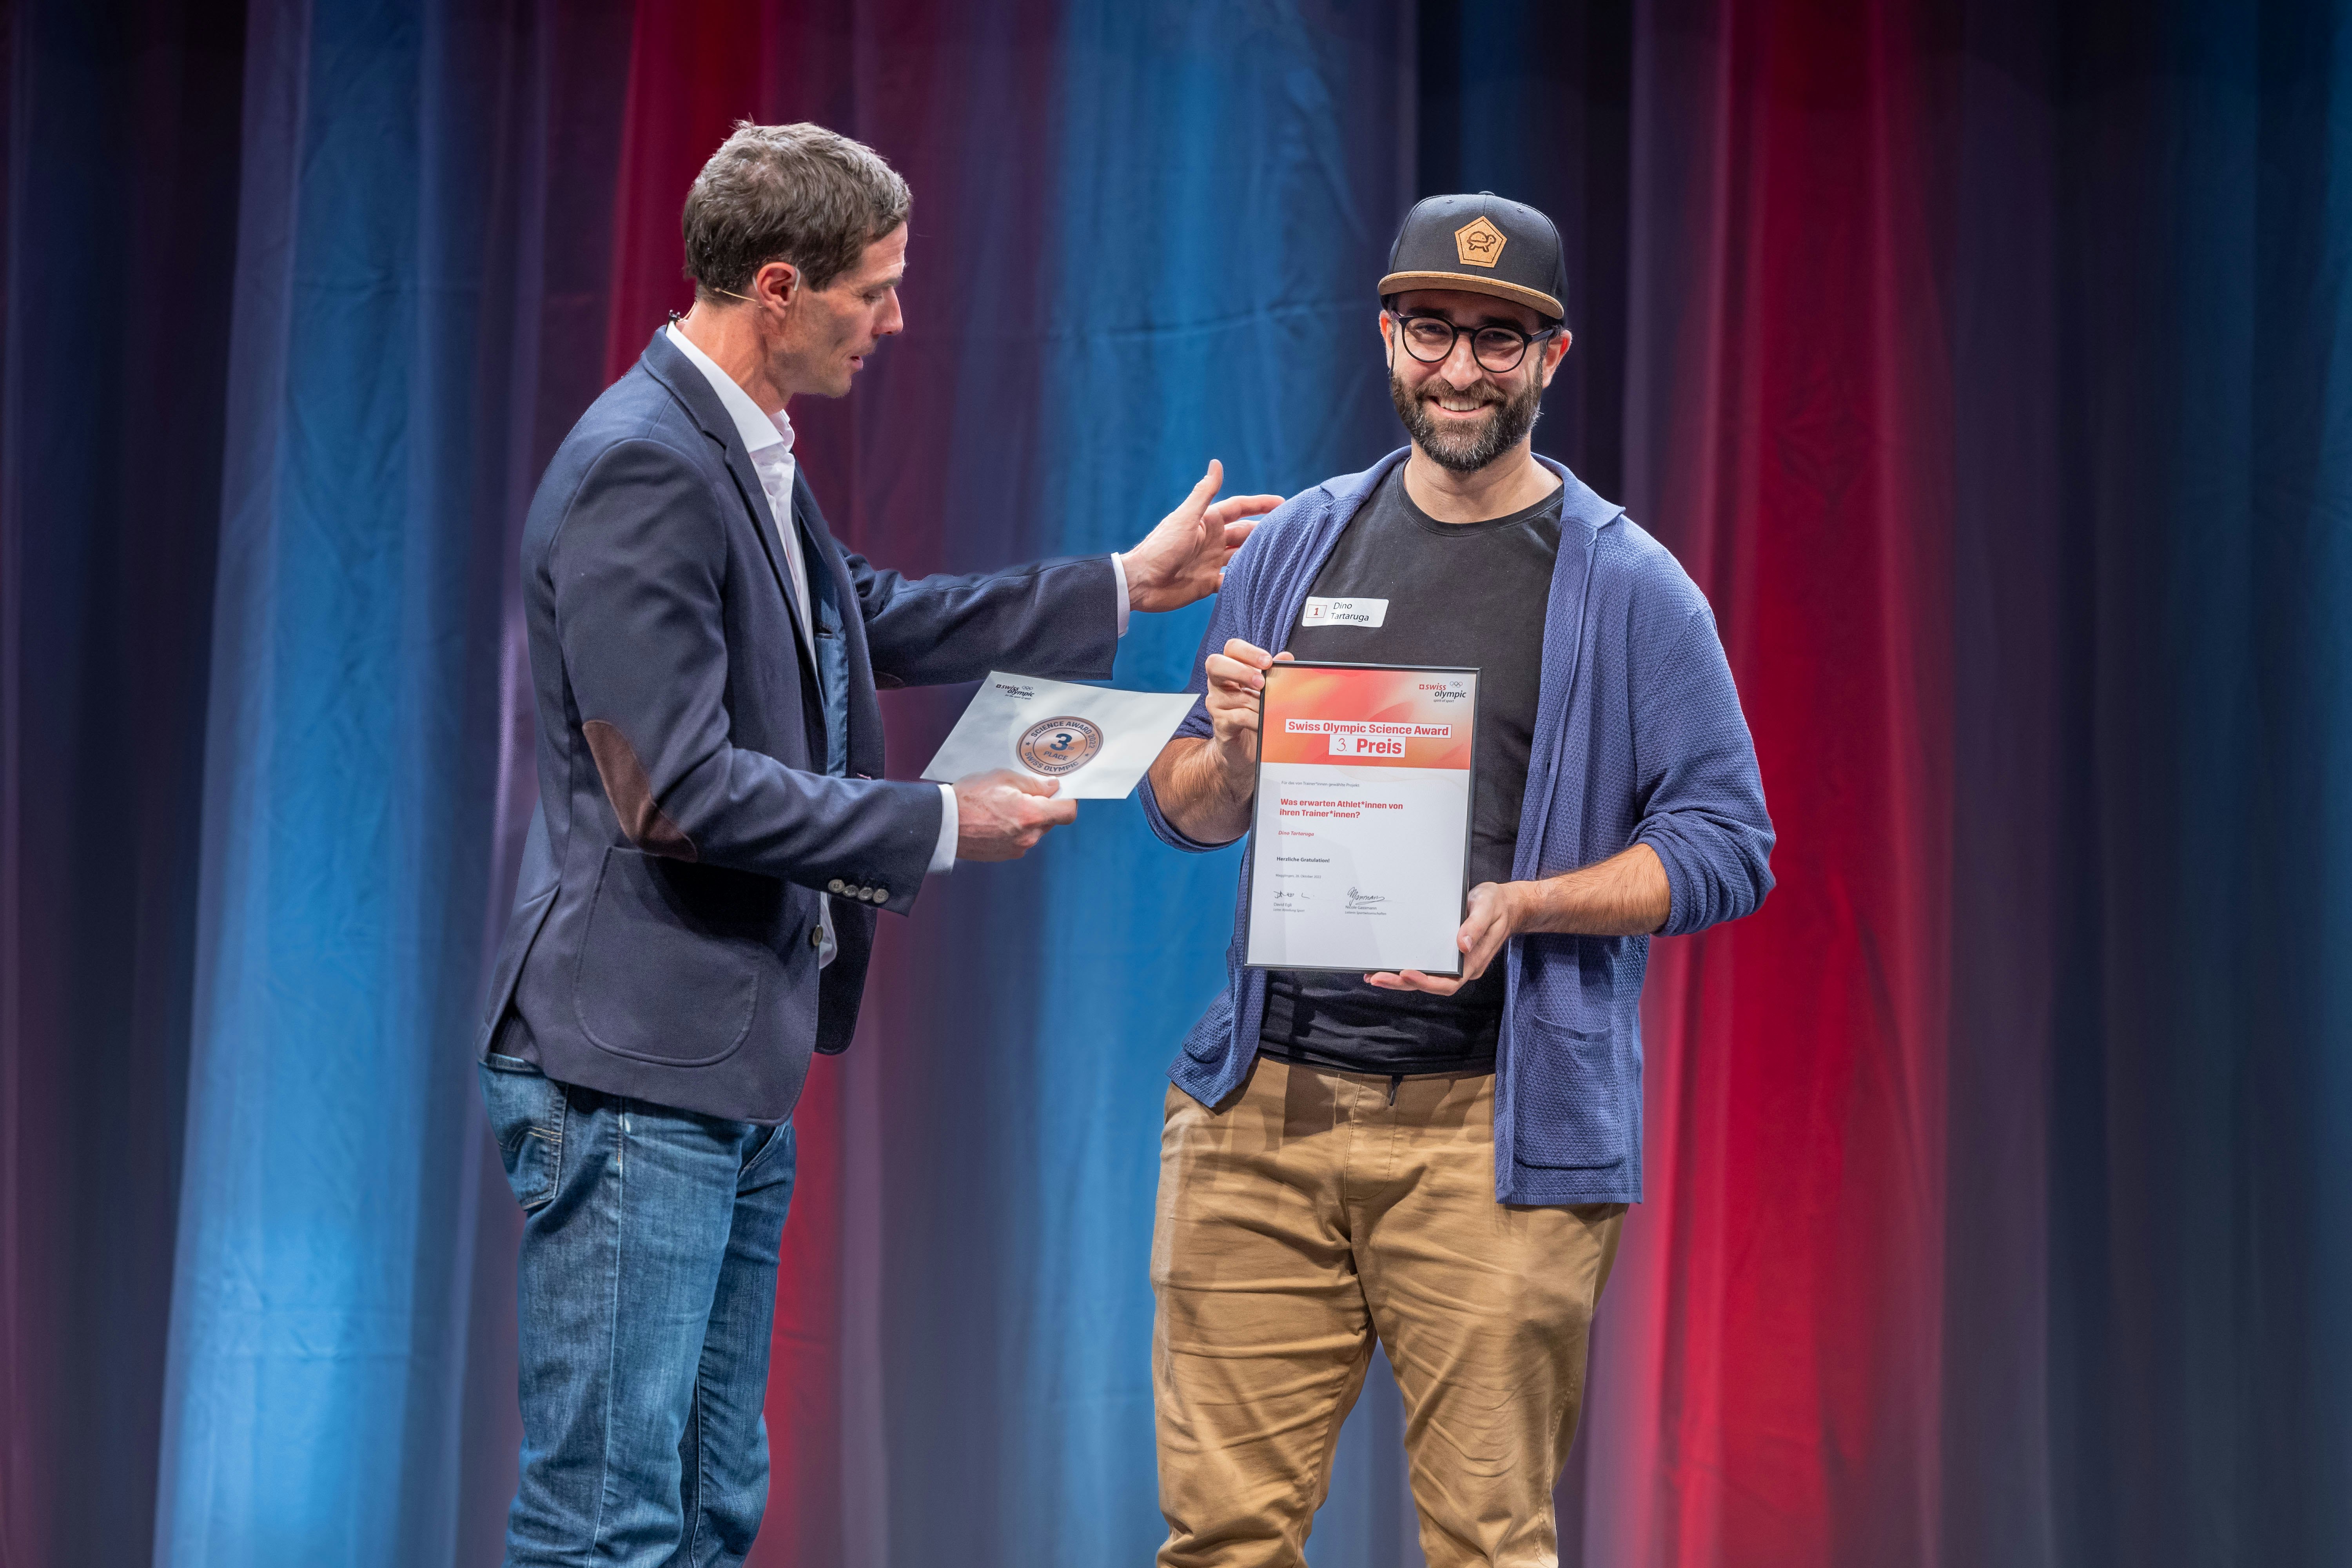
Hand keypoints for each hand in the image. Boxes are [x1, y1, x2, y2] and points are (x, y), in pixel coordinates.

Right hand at [954, 769, 1076, 861]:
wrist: (942, 823)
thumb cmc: (969, 797)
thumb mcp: (1003, 778)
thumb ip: (1033, 784)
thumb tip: (1053, 787)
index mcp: (1031, 815)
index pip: (1067, 812)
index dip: (1068, 799)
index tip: (1060, 791)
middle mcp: (1028, 836)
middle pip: (1050, 821)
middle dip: (1043, 807)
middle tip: (1024, 793)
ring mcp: (1017, 849)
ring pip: (1034, 831)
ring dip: (1028, 819)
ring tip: (1004, 806)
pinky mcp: (1005, 855)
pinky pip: (1020, 840)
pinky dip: (1015, 829)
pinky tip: (996, 819)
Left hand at [1120, 459, 1283, 612]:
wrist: (1141, 582)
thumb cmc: (1160, 547)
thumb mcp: (1185, 517)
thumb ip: (1204, 493)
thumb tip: (1216, 463)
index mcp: (1207, 521)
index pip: (1239, 508)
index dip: (1260, 504)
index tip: (1283, 503)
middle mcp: (1211, 540)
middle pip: (1244, 532)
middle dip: (1265, 531)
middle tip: (1290, 531)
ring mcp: (1210, 562)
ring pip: (1241, 555)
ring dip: (1258, 555)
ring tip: (1282, 555)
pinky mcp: (1207, 583)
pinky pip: (1231, 580)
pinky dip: (1245, 580)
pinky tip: (1261, 580)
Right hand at [1203, 639, 1291, 798]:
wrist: (1244, 748)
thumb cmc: (1253, 715)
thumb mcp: (1267, 692)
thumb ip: (1275, 674)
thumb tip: (1286, 657)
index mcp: (1231, 669)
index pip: (1231, 649)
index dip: (1248, 651)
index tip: (1268, 661)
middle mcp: (1218, 684)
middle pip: (1215, 664)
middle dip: (1241, 671)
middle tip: (1262, 682)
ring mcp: (1216, 704)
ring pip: (1234, 695)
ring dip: (1258, 703)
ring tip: (1273, 710)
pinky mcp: (1220, 724)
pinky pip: (1238, 717)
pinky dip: (1255, 720)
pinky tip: (1265, 723)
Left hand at [1366, 881, 1520, 995]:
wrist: (1507, 904)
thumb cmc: (1497, 905)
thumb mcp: (1488, 908)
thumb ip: (1476, 925)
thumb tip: (1463, 945)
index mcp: (1473, 962)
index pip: (1448, 982)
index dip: (1426, 982)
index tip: (1405, 973)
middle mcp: (1462, 967)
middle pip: (1431, 984)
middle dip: (1402, 983)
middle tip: (1376, 977)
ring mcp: (1454, 963)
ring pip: (1425, 978)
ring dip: (1399, 979)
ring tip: (1374, 975)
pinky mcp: (1446, 954)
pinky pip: (1425, 966)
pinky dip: (1405, 968)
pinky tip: (1387, 964)